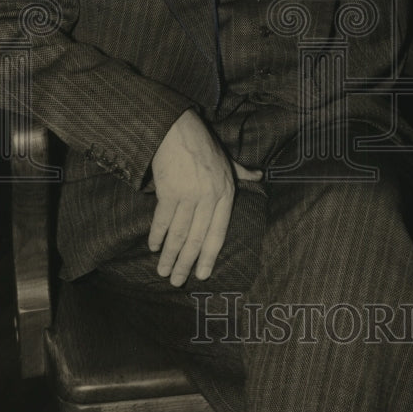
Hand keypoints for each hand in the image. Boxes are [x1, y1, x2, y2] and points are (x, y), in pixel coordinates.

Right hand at [148, 109, 261, 285]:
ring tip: (163, 272)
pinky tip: (153, 247)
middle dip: (185, 263)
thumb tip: (259, 176)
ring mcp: (190, 195)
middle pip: (197, 238)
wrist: (177, 129)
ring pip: (180, 234)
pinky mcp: (169, 191)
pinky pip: (163, 220)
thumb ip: (242, 171)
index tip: (202, 275)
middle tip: (177, 282)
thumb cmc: (203, 144)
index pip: (219, 233)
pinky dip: (157, 235)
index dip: (209, 256)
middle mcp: (210, 197)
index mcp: (226, 193)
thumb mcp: (227, 158)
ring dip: (169, 255)